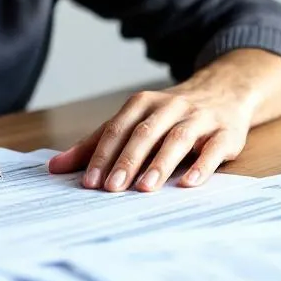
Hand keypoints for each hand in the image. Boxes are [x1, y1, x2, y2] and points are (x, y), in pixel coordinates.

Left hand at [47, 85, 256, 191]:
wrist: (225, 91)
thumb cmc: (170, 115)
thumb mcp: (134, 122)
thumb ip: (96, 144)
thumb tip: (55, 167)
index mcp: (144, 103)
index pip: (118, 129)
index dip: (103, 154)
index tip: (90, 182)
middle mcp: (171, 107)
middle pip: (145, 133)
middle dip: (127, 161)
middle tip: (112, 189)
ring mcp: (200, 118)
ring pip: (177, 139)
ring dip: (160, 164)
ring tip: (145, 188)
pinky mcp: (225, 132)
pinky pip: (213, 148)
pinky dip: (201, 166)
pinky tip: (188, 183)